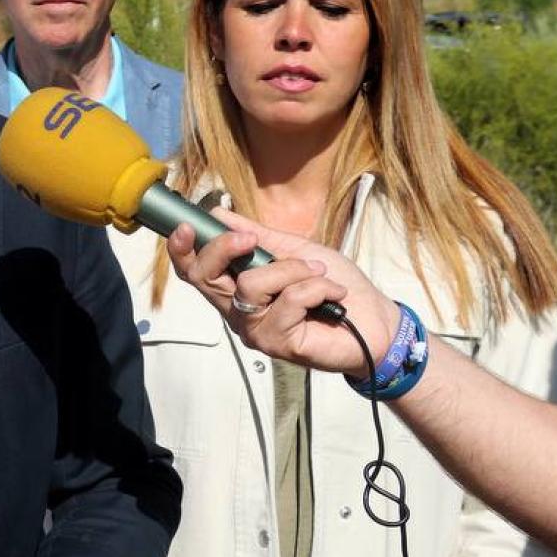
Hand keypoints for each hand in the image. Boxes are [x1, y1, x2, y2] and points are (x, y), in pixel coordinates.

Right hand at [165, 209, 399, 377]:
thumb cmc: (335, 286)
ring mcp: (254, 329)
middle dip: (222, 248)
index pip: (194, 271)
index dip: (182, 249)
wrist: (375, 322)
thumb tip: (218, 213)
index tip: (187, 225)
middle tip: (249, 239)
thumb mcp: (295, 250)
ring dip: (291, 270)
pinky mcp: (276, 343)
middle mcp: (237, 310)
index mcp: (236, 287)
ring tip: (319, 274)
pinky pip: (287, 301)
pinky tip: (333, 294)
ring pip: (251, 285)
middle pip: (203, 278)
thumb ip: (257, 235)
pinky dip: (315, 288)